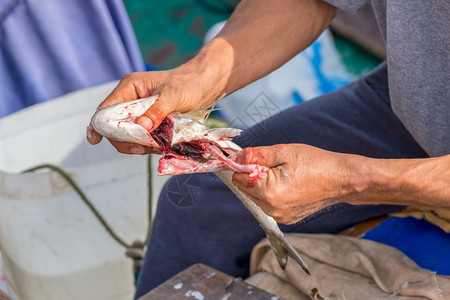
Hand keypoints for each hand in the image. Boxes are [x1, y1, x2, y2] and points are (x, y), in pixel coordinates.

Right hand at [86, 64, 224, 153]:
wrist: (206, 84)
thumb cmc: (189, 83)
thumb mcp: (173, 96)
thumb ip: (156, 111)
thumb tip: (140, 128)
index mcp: (130, 87)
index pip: (106, 109)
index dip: (99, 125)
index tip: (95, 139)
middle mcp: (131, 99)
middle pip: (115, 126)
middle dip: (125, 139)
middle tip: (142, 148)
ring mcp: (141, 111)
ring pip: (128, 134)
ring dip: (139, 144)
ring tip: (156, 147)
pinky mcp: (151, 121)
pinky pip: (142, 137)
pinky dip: (148, 144)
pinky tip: (160, 146)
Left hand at [232, 144, 353, 223]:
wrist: (342, 180)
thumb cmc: (316, 163)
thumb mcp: (284, 151)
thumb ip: (256, 155)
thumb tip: (235, 158)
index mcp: (269, 193)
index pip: (239, 178)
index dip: (244, 164)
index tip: (258, 157)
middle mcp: (272, 209)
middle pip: (246, 189)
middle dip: (254, 174)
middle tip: (276, 165)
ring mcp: (280, 216)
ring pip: (256, 196)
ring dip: (263, 184)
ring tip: (285, 174)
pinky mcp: (286, 219)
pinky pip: (269, 203)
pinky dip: (273, 193)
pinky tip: (290, 184)